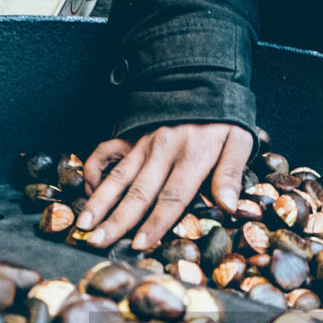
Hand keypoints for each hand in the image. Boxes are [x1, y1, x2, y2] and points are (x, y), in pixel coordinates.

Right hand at [77, 123, 254, 250]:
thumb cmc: (225, 118)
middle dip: (117, 220)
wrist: (204, 78)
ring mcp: (144, 143)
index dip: (156, 223)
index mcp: (192, 156)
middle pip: (138, 192)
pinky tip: (88, 191)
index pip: (173, 197)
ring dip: (99, 202)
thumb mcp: (240, 141)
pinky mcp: (132, 134)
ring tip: (83, 224)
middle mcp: (164, 151)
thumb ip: (231, 174)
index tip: (140, 244)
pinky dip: (94, 170)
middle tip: (97, 241)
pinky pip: (107, 151)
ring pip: (118, 177)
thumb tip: (230, 208)